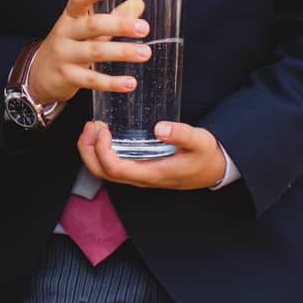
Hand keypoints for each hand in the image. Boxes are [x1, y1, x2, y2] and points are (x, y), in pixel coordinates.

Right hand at [27, 0, 150, 107]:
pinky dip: (112, 82)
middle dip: (119, 25)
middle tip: (144, 28)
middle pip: (92, 26)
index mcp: (71, 17)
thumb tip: (138, 3)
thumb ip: (114, 16)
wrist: (40, 75)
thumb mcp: (87, 28)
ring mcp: (64, 55)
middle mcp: (65, 33)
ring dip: (122, 52)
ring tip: (145, 52)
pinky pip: (92, 80)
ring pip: (94, 52)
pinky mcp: (67, 77)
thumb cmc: (70, 45)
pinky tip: (130, 83)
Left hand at [78, 119, 230, 190]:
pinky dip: (100, 152)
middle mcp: (141, 178)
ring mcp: (139, 176)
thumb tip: (160, 128)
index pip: (115, 169)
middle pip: (101, 173)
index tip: (104, 129)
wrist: (214, 170)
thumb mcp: (200, 140)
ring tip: (93, 127)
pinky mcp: (140, 170)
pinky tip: (105, 134)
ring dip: (91, 151)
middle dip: (87, 150)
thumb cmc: (206, 155)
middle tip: (90, 125)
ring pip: (103, 172)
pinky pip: (111, 167)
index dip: (102, 150)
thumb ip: (182, 134)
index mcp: (152, 173)